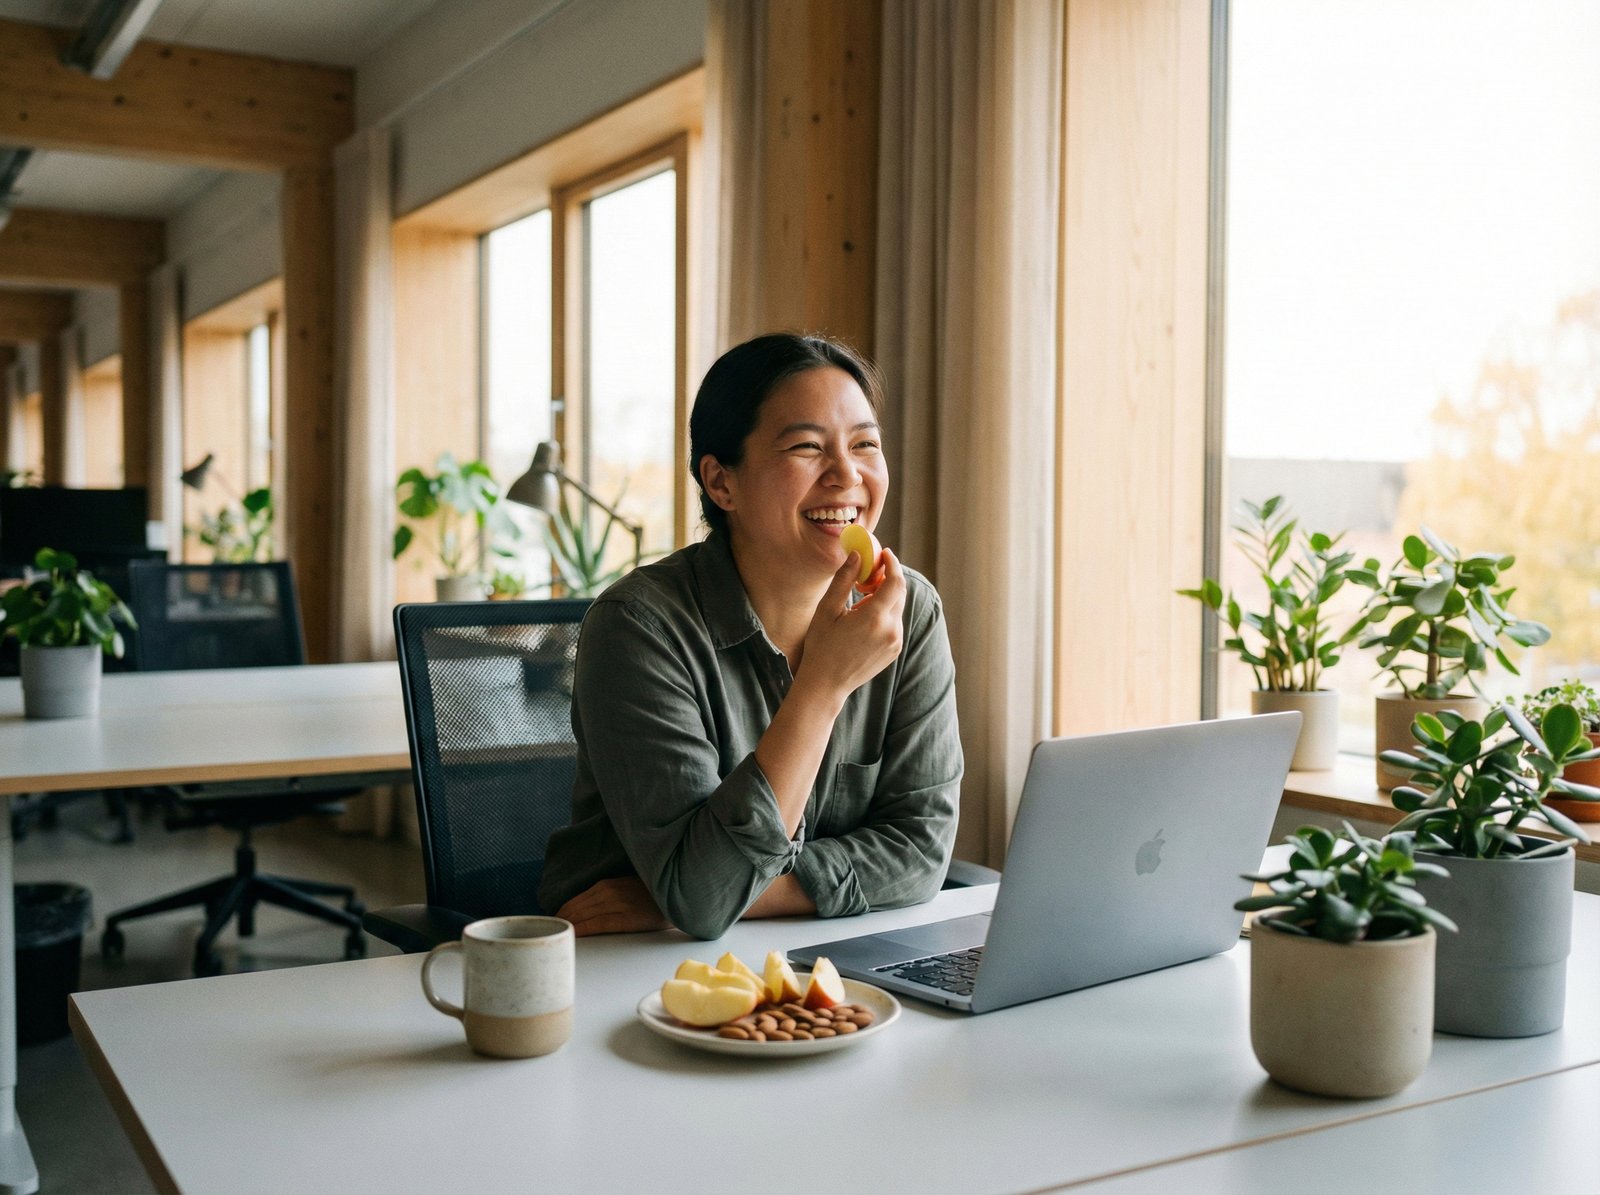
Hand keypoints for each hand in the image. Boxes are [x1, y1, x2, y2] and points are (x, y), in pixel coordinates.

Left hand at [555, 875, 670, 936]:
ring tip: (559, 935)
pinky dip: (584, 929)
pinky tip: (575, 934)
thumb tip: (585, 909)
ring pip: (584, 915)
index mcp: (607, 884)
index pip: (576, 900)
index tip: (553, 922)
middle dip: (562, 920)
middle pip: (576, 908)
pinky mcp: (627, 917)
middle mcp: (609, 891)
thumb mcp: (626, 888)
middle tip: (551, 932)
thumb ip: (608, 895)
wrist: (677, 897)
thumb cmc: (651, 897)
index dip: (562, 912)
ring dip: (570, 925)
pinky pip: (598, 924)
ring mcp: (618, 903)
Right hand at [796, 547, 905, 705]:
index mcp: (875, 618)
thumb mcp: (827, 610)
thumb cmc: (821, 645)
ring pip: (897, 608)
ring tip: (858, 605)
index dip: (892, 564)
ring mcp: (896, 642)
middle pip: (900, 592)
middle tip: (866, 578)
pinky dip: (884, 614)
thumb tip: (857, 555)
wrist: (826, 684)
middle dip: (887, 579)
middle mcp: (891, 630)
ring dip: (884, 598)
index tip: (885, 554)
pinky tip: (862, 622)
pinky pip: (895, 623)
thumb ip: (844, 580)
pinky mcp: (895, 650)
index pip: (895, 581)